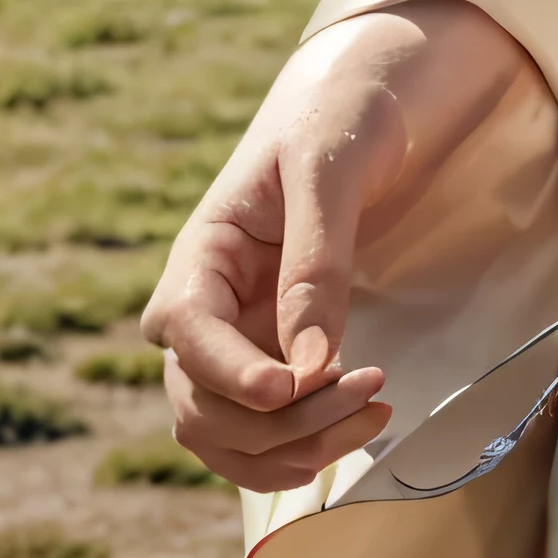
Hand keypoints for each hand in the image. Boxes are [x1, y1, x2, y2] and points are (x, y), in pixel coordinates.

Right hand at [142, 0, 540, 490]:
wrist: (367, 107)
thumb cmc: (342, 118)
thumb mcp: (331, 169)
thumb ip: (316, 263)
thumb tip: (308, 368)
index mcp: (201, 251)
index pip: (185, 331)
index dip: (228, 373)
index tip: (294, 388)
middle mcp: (204, 307)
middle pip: (200, 400)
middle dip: (277, 421)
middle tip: (370, 398)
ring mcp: (234, 340)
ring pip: (223, 432)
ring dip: (289, 448)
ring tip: (372, 418)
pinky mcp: (270, 360)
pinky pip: (257, 434)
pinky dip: (295, 450)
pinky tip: (354, 431)